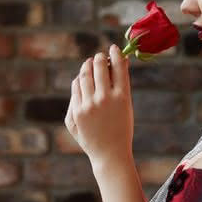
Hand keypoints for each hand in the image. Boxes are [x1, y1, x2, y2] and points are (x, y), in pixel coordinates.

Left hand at [65, 44, 134, 168]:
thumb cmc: (121, 127)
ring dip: (87, 66)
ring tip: (90, 65)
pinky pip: (76, 88)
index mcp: (122, 96)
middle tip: (99, 57)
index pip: (118, 66)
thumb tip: (118, 59)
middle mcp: (104, 99)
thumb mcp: (126, 105)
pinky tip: (83, 81)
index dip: (115, 53)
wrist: (110, 154)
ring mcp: (89, 106)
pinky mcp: (76, 112)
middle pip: (98, 66)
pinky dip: (79, 81)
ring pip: (84, 75)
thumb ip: (121, 83)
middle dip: (98, 58)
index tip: (113, 48)